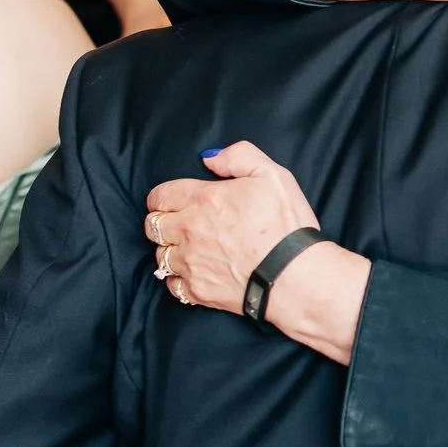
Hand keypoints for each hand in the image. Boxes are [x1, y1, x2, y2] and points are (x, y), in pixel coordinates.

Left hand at [146, 143, 367, 361]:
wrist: (294, 276)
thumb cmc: (287, 226)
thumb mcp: (272, 174)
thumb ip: (238, 156)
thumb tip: (210, 158)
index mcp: (203, 199)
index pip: (160, 196)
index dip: (162, 197)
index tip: (171, 201)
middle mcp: (189, 231)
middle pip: (153, 226)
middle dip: (162, 222)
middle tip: (179, 223)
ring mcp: (190, 263)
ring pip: (159, 255)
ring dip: (170, 250)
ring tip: (188, 249)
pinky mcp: (197, 291)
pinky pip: (171, 284)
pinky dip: (177, 278)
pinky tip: (193, 272)